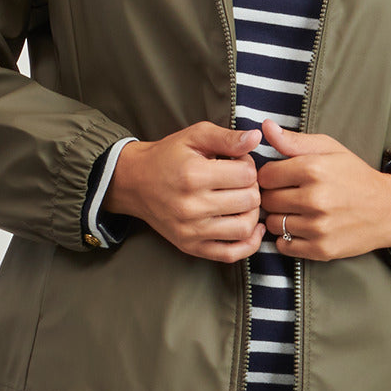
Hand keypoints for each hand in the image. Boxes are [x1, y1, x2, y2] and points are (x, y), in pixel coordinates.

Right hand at [106, 121, 266, 261]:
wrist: (134, 182)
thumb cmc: (167, 156)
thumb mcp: (194, 136)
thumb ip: (227, 137)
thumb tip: (256, 138)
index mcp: (193, 175)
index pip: (247, 175)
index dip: (249, 165)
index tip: (238, 162)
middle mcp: (191, 206)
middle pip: (249, 201)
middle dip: (252, 187)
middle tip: (241, 181)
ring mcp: (190, 230)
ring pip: (244, 228)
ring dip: (252, 213)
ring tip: (243, 201)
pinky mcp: (190, 246)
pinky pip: (230, 254)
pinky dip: (248, 243)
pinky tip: (250, 227)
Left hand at [256, 118, 390, 259]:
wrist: (389, 209)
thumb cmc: (355, 176)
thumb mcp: (329, 149)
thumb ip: (294, 140)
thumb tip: (265, 126)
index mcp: (313, 169)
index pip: (265, 176)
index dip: (271, 176)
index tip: (282, 178)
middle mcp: (314, 199)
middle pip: (268, 201)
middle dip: (275, 197)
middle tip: (290, 195)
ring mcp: (318, 227)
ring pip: (273, 224)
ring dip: (280, 218)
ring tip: (297, 212)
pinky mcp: (321, 250)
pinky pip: (284, 246)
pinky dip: (287, 239)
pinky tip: (302, 228)